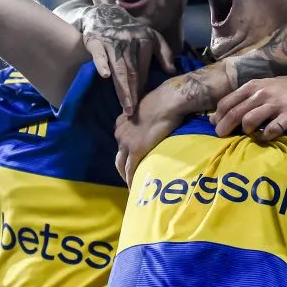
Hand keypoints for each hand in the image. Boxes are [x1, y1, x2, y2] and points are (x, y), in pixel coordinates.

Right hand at [81, 4, 174, 114]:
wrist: (106, 15)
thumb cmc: (131, 31)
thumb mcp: (152, 36)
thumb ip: (164, 52)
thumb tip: (172, 71)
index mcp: (145, 41)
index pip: (144, 70)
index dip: (143, 88)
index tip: (144, 105)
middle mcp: (130, 42)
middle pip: (133, 72)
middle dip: (134, 93)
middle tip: (134, 112)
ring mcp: (113, 42)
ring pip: (119, 68)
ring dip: (122, 88)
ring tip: (125, 106)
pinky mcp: (97, 42)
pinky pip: (99, 55)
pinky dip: (102, 64)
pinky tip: (105, 76)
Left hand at [113, 70, 215, 185]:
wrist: (168, 101)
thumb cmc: (164, 100)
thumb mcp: (148, 106)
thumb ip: (146, 116)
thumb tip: (155, 119)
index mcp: (122, 120)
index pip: (120, 139)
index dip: (125, 150)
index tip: (132, 157)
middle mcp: (120, 132)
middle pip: (118, 154)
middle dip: (122, 166)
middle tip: (131, 175)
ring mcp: (126, 142)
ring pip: (121, 164)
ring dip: (125, 175)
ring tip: (133, 183)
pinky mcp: (136, 150)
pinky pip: (130, 169)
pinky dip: (131, 179)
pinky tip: (134, 187)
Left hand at [211, 75, 286, 140]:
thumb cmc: (286, 88)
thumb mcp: (263, 86)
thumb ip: (243, 99)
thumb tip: (217, 115)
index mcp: (252, 86)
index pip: (227, 102)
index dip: (218, 116)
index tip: (214, 125)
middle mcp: (261, 94)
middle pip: (235, 113)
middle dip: (224, 127)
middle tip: (221, 136)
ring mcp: (275, 104)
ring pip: (249, 120)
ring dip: (246, 130)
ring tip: (249, 134)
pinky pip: (272, 129)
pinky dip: (266, 136)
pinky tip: (266, 137)